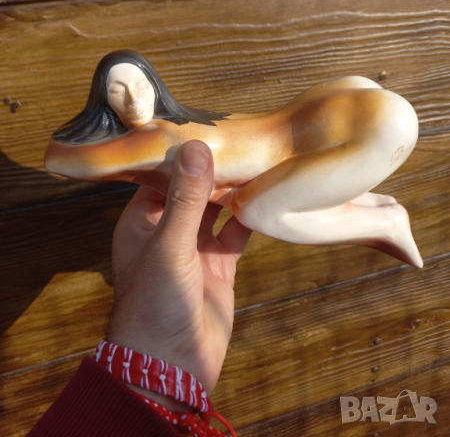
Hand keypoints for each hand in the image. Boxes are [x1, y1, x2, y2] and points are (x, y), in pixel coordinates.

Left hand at [105, 140, 251, 409]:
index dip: (185, 155)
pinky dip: (249, 219)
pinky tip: (266, 200)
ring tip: (258, 163)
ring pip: (216, 211)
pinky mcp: (218, 267)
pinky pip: (235, 235)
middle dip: (215, 171)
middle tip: (243, 142)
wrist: (171, 366)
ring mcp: (194, 249)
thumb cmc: (155, 304)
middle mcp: (167, 231)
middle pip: (193, 191)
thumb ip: (186, 198)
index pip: (163, 177)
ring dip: (234, 193)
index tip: (211, 130)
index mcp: (142, 221)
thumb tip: (197, 146)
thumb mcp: (170, 244)